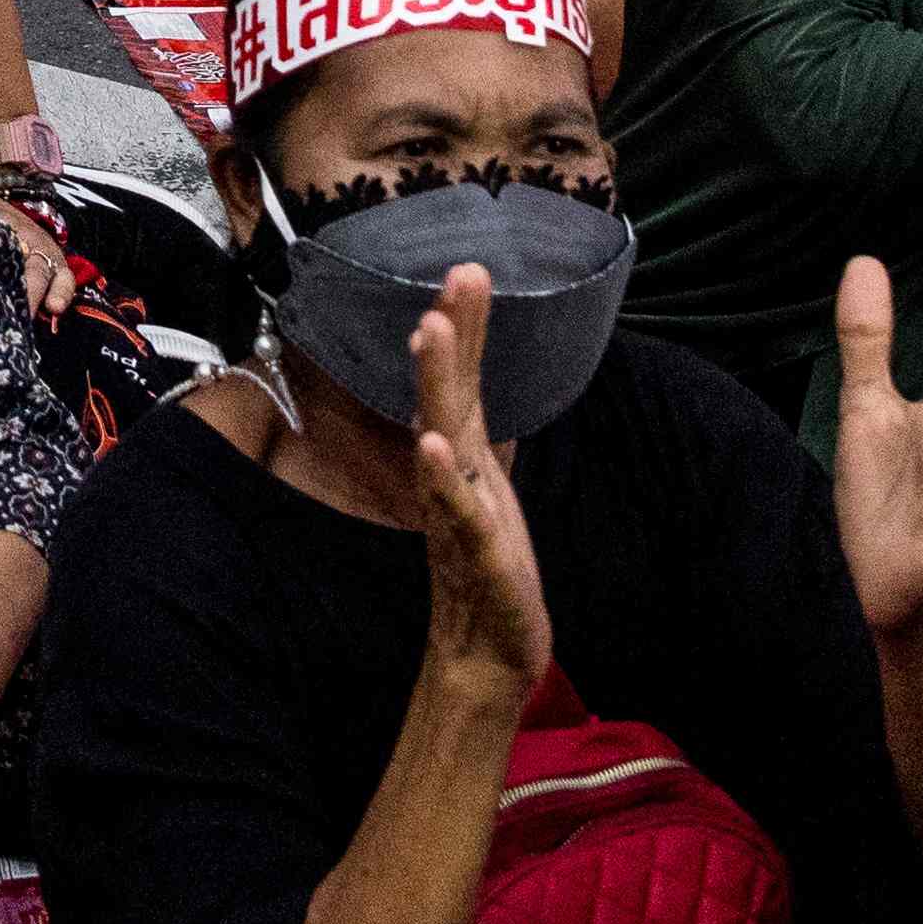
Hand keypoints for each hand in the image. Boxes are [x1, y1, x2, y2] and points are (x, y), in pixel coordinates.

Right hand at [404, 275, 559, 696]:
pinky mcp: (476, 557)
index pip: (466, 382)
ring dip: (437, 385)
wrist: (487, 655)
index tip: (468, 268)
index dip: (468, 327)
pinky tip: (433, 446)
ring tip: (432, 331)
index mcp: (466, 458)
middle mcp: (455, 475)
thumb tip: (467, 387)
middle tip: (457, 272)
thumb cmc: (490, 567)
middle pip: (450, 393)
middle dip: (452, 332)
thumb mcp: (488, 490)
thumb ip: (473, 438)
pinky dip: (443, 479)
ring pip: (446, 438)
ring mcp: (460, 512)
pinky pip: (458, 513)